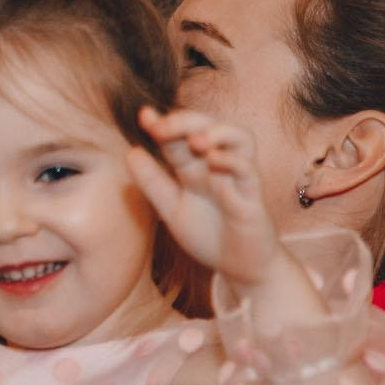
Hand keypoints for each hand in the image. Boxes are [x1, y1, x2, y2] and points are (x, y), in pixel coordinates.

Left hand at [126, 107, 291, 290]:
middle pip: (208, 127)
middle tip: (160, 128)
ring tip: (195, 141)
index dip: (161, 124)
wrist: (241, 268)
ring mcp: (237, 179)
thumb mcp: (171, 209)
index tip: (143, 116)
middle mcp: (216, 167)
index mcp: (193, 169)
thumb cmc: (210, 235)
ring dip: (218, 132)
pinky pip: (249, 171)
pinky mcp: (253, 197)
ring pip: (240, 139)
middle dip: (185, 121)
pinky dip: (233, 161)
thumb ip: (152, 182)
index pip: (178, 138)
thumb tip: (131, 151)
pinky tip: (214, 161)